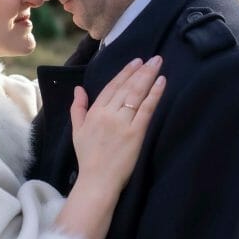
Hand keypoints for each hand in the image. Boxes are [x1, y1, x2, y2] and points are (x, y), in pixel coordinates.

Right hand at [70, 56, 165, 191]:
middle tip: (152, 58)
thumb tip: (78, 89)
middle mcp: (108, 114)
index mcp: (95, 112)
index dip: (125, 73)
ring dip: (148, 76)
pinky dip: (154, 94)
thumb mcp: (77, 130)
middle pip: (127, 87)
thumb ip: (77, 108)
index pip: (112, 87)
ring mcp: (123, 123)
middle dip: (140, 70)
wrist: (97, 180)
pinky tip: (161, 82)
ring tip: (157, 63)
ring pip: (137, 94)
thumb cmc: (88, 157)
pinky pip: (147, 109)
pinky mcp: (136, 133)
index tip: (135, 62)